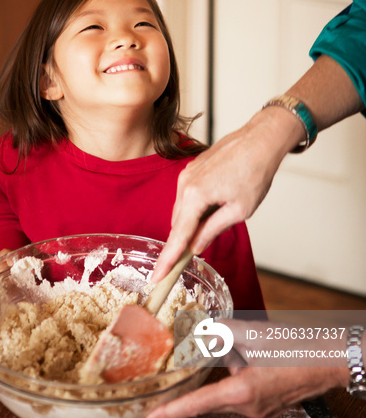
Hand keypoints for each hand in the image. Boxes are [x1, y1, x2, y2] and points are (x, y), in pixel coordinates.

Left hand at [145, 319, 348, 417]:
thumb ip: (223, 332)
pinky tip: (253, 355)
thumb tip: (204, 331)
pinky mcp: (266, 404)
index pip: (197, 405)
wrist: (328, 360)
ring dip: (227, 370)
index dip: (172, 412)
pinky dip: (239, 372)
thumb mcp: (254, 334)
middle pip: (211, 395)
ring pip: (227, 390)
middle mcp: (248, 407)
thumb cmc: (295, 348)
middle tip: (193, 374)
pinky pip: (241, 389)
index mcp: (241, 392)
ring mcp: (258, 409)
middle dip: (201, 382)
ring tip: (249, 350)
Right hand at [152, 106, 301, 281]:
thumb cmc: (254, 172)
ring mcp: (187, 174)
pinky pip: (187, 195)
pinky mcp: (192, 168)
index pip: (177, 235)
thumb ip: (213, 229)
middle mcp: (185, 184)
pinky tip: (209, 210)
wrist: (260, 140)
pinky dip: (193, 208)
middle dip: (179, 242)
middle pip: (178, 222)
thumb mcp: (239, 210)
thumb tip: (196, 246)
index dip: (167, 259)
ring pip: (182, 208)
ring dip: (189, 224)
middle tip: (181, 264)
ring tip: (205, 232)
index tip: (156, 277)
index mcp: (195, 195)